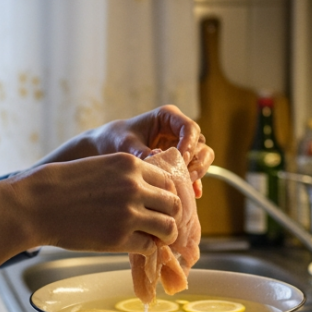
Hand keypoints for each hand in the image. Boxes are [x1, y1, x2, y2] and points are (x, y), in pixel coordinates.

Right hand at [7, 153, 181, 254]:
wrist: (36, 204)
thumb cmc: (62, 185)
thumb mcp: (100, 166)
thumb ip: (127, 177)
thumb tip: (150, 194)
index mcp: (130, 165)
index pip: (168, 181)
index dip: (167, 195)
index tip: (160, 205)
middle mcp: (134, 186)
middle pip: (174, 204)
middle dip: (170, 216)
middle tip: (161, 224)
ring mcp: (128, 212)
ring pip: (168, 227)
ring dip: (164, 235)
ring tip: (154, 239)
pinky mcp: (119, 237)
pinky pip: (149, 246)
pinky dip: (146, 249)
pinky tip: (135, 246)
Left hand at [91, 105, 215, 194]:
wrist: (108, 148)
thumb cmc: (115, 139)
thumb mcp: (125, 143)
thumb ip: (140, 151)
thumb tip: (156, 159)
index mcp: (168, 117)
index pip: (190, 128)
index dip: (189, 143)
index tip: (181, 158)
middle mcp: (179, 131)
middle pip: (201, 144)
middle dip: (196, 161)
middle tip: (185, 175)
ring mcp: (182, 147)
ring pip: (203, 158)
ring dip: (198, 171)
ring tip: (184, 185)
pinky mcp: (180, 163)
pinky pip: (195, 172)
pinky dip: (195, 182)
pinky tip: (193, 194)